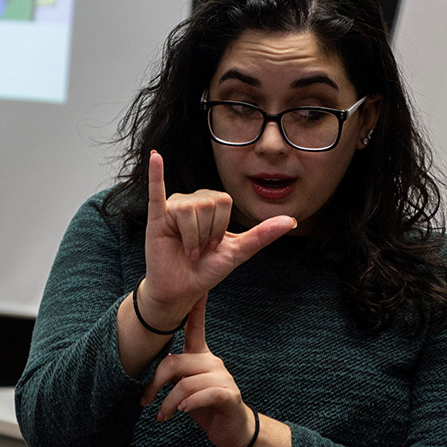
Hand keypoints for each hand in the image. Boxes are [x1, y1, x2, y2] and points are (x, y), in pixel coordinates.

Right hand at [137, 150, 295, 329]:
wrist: (182, 290)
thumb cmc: (207, 270)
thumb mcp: (238, 251)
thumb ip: (262, 234)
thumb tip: (291, 220)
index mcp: (210, 205)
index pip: (223, 201)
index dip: (221, 227)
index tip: (213, 245)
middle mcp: (191, 201)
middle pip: (208, 203)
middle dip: (206, 233)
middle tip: (198, 249)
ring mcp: (171, 208)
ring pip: (189, 209)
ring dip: (192, 238)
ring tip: (186, 250)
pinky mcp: (155, 218)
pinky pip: (156, 192)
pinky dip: (155, 174)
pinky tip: (154, 157)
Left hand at [141, 294, 255, 446]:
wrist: (232, 430)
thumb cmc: (204, 406)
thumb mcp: (183, 387)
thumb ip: (172, 374)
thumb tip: (147, 374)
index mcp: (201, 355)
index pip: (196, 325)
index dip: (195, 306)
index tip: (197, 286)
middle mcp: (212, 361)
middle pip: (174, 363)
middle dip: (154, 384)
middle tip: (145, 401)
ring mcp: (223, 376)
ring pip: (184, 384)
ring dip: (168, 403)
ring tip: (163, 416)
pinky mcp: (228, 394)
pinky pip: (202, 394)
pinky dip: (188, 404)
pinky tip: (182, 411)